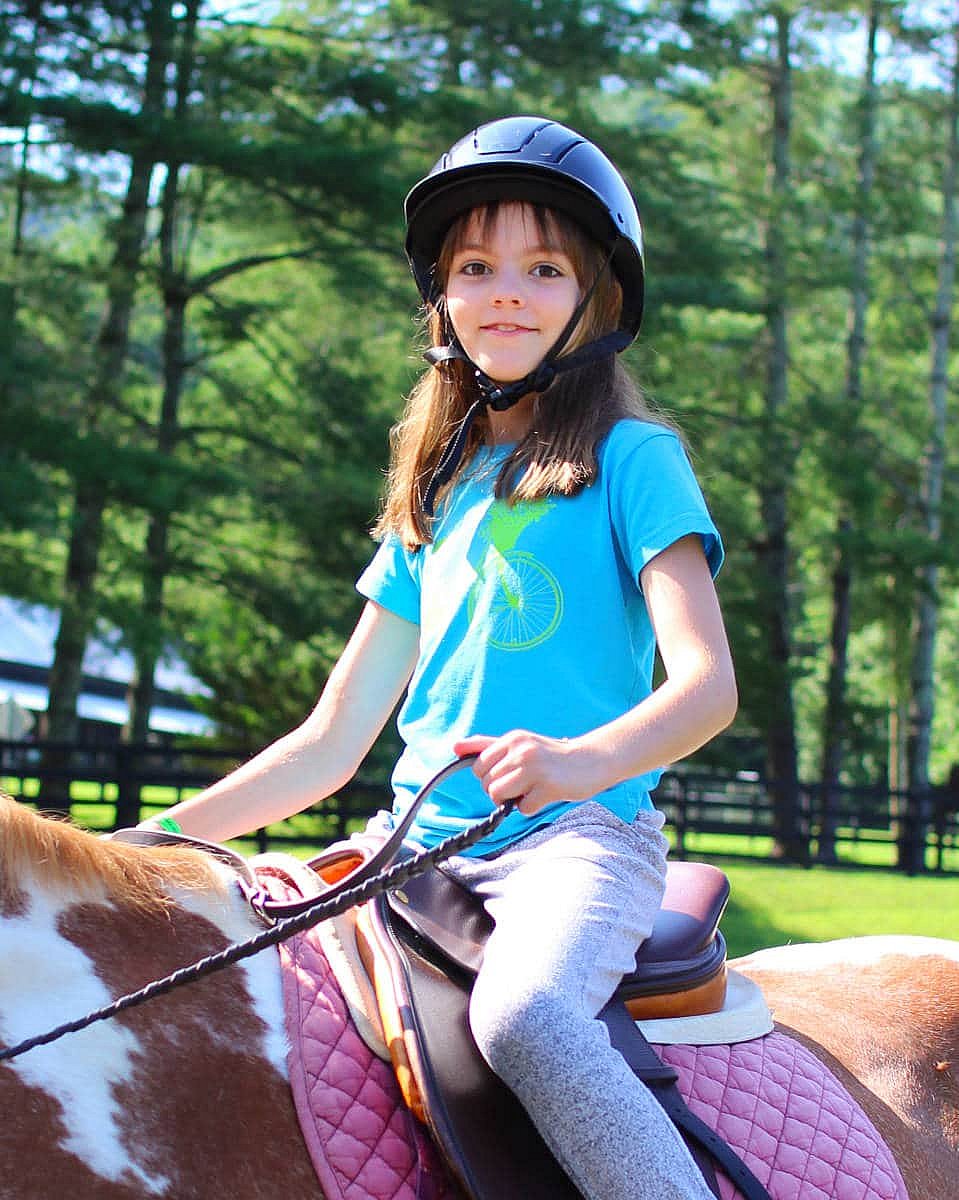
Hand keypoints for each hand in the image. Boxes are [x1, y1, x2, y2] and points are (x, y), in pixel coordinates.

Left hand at [453, 731, 595, 814]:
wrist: (592, 760)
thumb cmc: (551, 756)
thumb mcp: (519, 744)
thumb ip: (486, 745)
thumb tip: (455, 746)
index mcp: (512, 739)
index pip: (478, 766)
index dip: (489, 777)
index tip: (509, 775)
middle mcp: (521, 750)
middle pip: (487, 784)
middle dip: (502, 790)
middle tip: (524, 783)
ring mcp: (534, 768)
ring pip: (499, 796)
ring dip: (514, 800)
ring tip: (533, 788)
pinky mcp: (548, 786)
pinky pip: (523, 808)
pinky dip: (533, 807)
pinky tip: (546, 794)